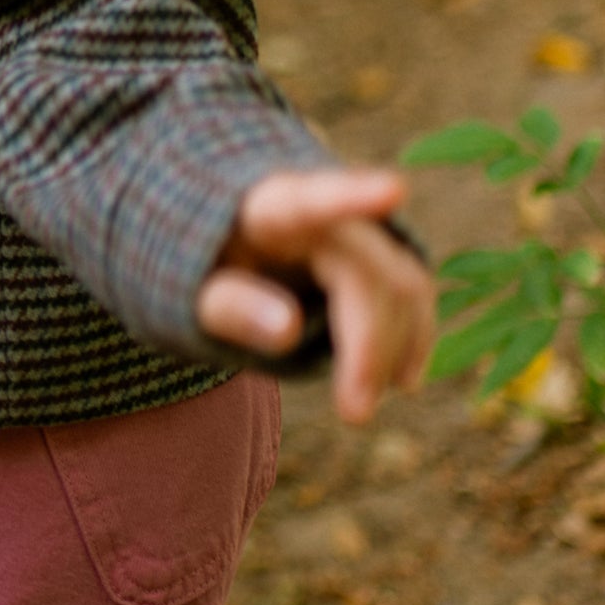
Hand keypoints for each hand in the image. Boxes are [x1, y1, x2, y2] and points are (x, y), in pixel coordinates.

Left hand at [195, 166, 433, 425]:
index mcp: (266, 209)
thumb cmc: (199, 272)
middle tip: (355, 415)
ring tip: (362, 407)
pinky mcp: (379, 254)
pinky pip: (413, 289)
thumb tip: (287, 329)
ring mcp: (357, 229)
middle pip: (369, 271)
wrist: (214, 251)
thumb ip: (231, 307)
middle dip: (370, 344)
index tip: (393, 189)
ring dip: (397, 346)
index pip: (309, 200)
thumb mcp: (190, 295)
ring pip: (403, 281)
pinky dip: (414, 335)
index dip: (352, 195)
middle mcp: (321, 212)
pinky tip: (404, 379)